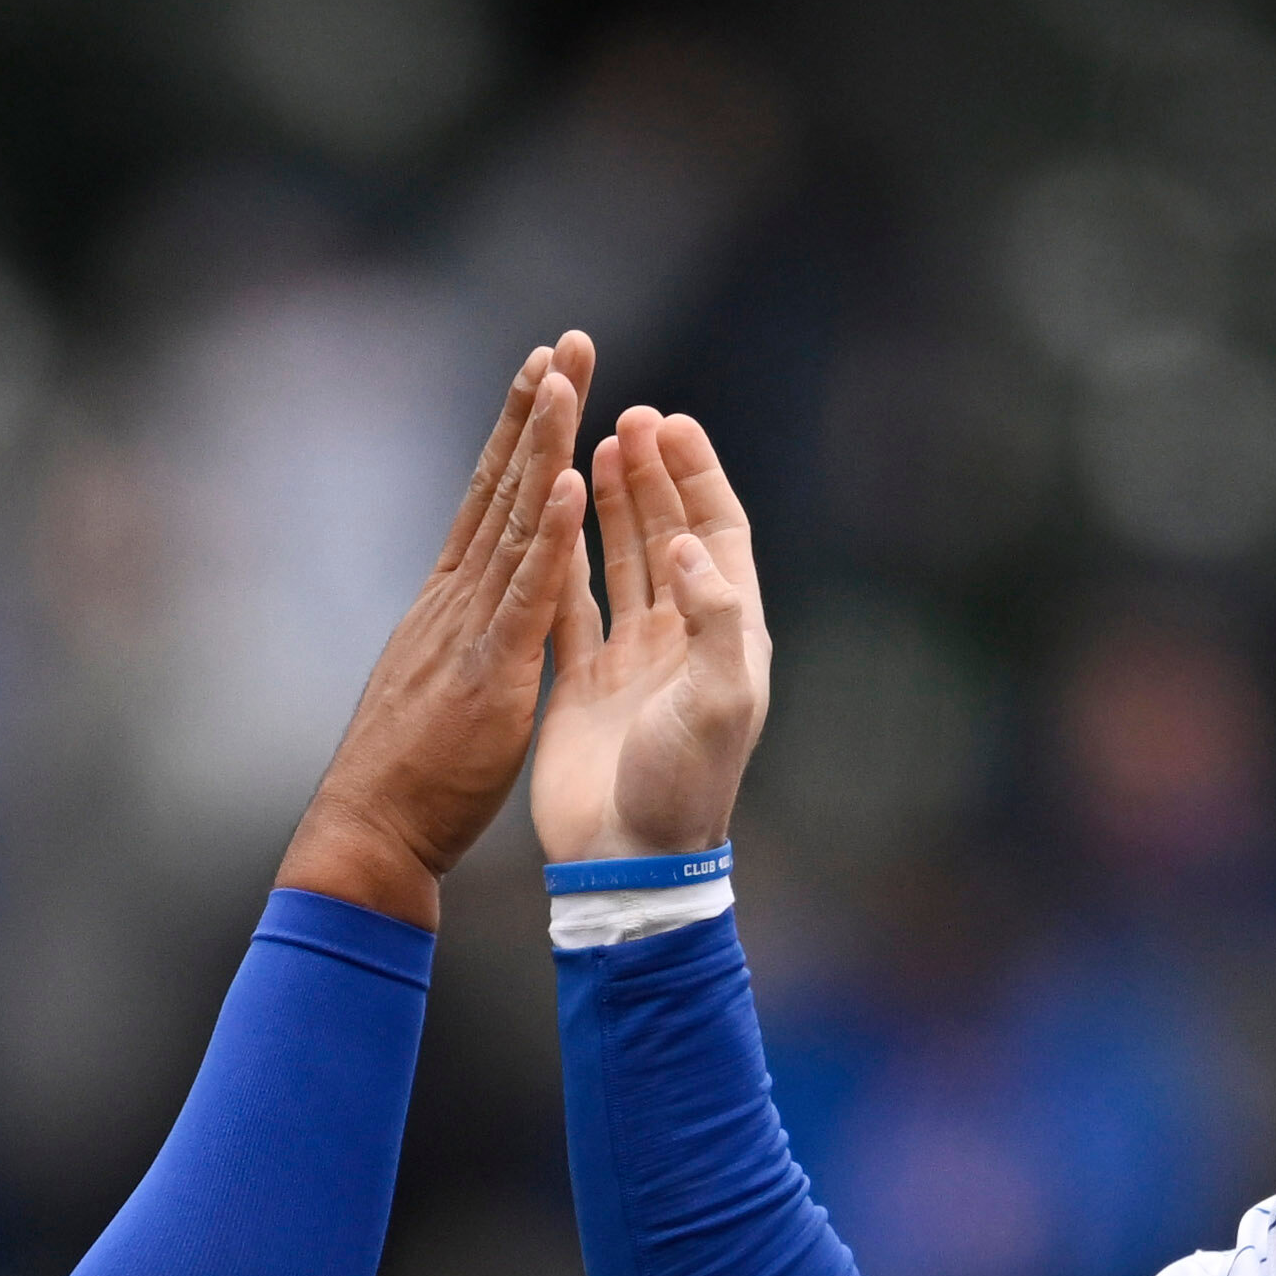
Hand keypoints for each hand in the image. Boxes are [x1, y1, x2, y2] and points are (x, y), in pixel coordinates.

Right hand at [275, 334, 597, 927]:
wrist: (372, 835)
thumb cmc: (407, 779)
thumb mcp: (439, 686)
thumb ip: (458, 638)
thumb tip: (467, 609)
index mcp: (453, 603)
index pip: (493, 502)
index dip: (522, 437)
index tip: (545, 377)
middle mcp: (459, 599)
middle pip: (505, 486)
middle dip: (537, 411)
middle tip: (566, 341)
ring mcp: (472, 629)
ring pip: (516, 520)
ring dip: (545, 446)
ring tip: (567, 377)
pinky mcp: (492, 673)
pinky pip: (528, 595)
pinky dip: (549, 538)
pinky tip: (570, 483)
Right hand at [536, 404, 771, 864]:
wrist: (628, 859)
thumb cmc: (684, 786)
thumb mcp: (718, 700)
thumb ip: (710, 618)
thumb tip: (689, 544)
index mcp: (726, 637)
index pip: (721, 534)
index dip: (699, 476)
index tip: (671, 423)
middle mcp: (681, 639)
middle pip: (671, 534)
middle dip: (653, 475)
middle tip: (627, 416)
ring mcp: (631, 659)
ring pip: (622, 561)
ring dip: (613, 503)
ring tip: (595, 444)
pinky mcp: (581, 681)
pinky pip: (572, 603)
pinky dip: (563, 557)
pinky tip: (550, 514)